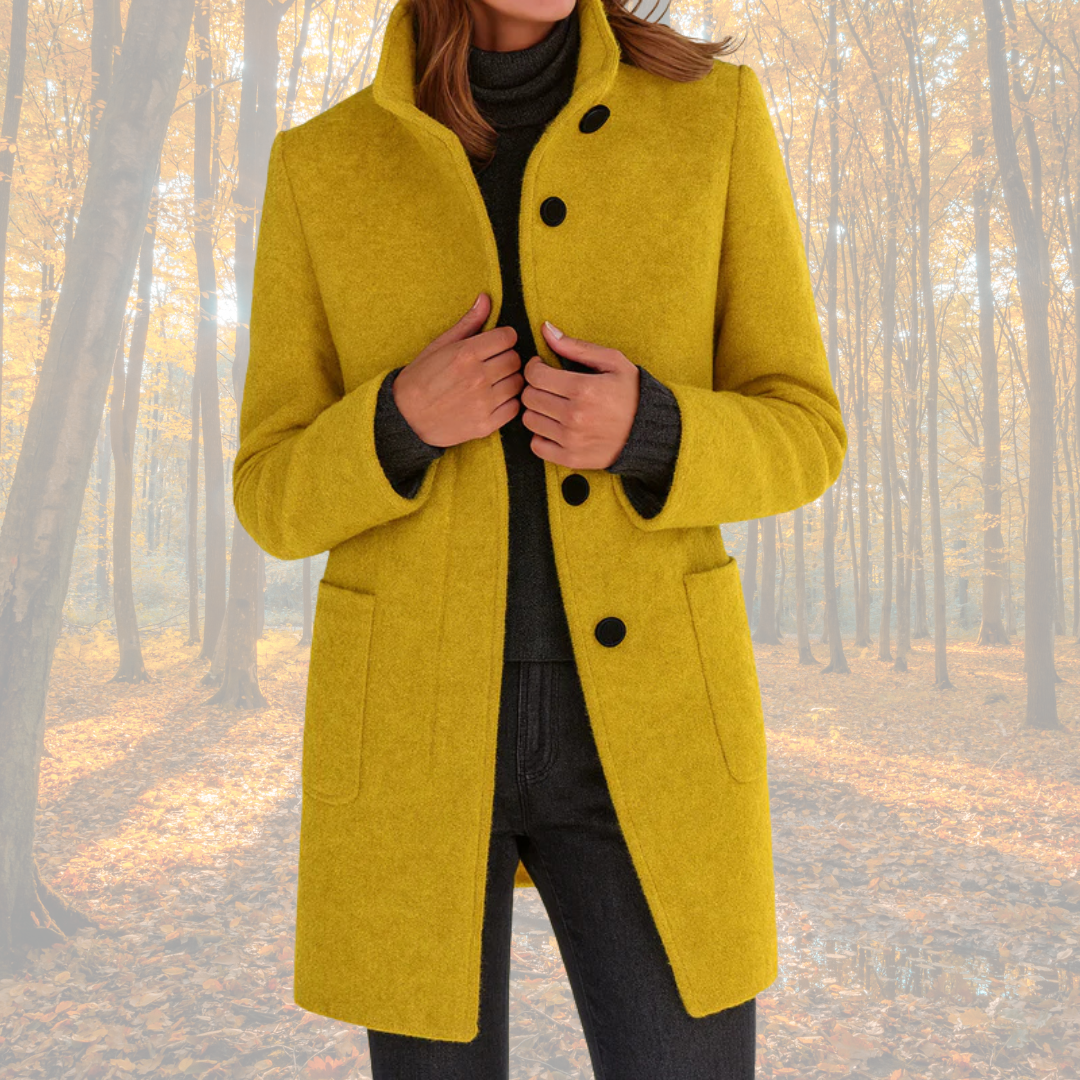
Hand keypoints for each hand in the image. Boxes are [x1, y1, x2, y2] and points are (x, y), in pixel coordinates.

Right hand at [393, 293, 524, 446]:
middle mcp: (478, 377)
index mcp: (466, 353)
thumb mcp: (440, 345)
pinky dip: (508, 403)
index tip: (495, 345)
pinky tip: (494, 400)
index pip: (508, 337)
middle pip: (514, 359)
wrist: (406, 418)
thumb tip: (486, 298)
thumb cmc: (421, 378)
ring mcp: (483, 402)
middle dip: (506, 359)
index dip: (503, 339)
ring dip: (508, 381)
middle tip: (492, 364)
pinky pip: (514, 408)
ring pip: (517, 383)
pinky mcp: (486, 424)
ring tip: (492, 383)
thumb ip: (468, 323)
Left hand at [520, 321, 639, 468]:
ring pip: (529, 420)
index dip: (534, 367)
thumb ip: (576, 346)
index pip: (535, 375)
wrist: (650, 431)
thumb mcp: (612, 361)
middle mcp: (574, 416)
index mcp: (583, 388)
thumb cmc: (632, 393)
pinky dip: (541, 436)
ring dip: (537, 411)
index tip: (541, 367)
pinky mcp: (571, 458)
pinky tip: (554, 427)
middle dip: (535, 387)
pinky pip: (537, 446)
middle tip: (549, 387)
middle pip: (529, 397)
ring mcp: (571, 440)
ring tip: (553, 406)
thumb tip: (546, 329)